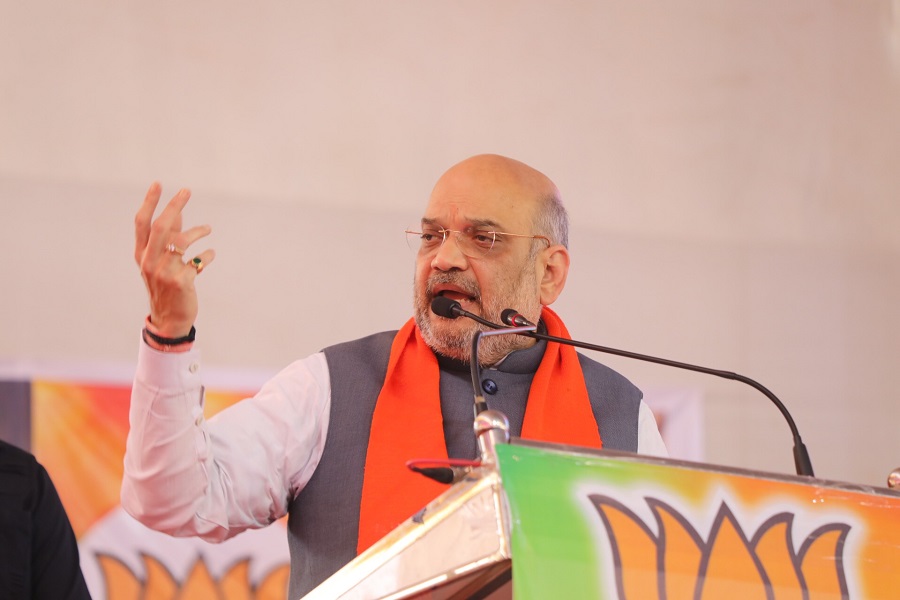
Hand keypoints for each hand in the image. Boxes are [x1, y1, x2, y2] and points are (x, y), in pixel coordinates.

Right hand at [134, 183, 214, 336]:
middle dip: (174, 206)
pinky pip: (198, 261)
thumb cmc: (166, 286)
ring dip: (198, 231)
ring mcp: (164, 272)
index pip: (141, 224)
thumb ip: (168, 239)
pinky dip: (207, 255)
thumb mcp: (160, 262)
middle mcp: (149, 262)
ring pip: (181, 241)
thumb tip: (178, 213)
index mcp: (141, 255)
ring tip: (208, 229)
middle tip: (187, 191)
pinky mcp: (181, 282)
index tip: (158, 184)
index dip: (149, 203)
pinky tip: (210, 254)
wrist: (169, 319)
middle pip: (161, 227)